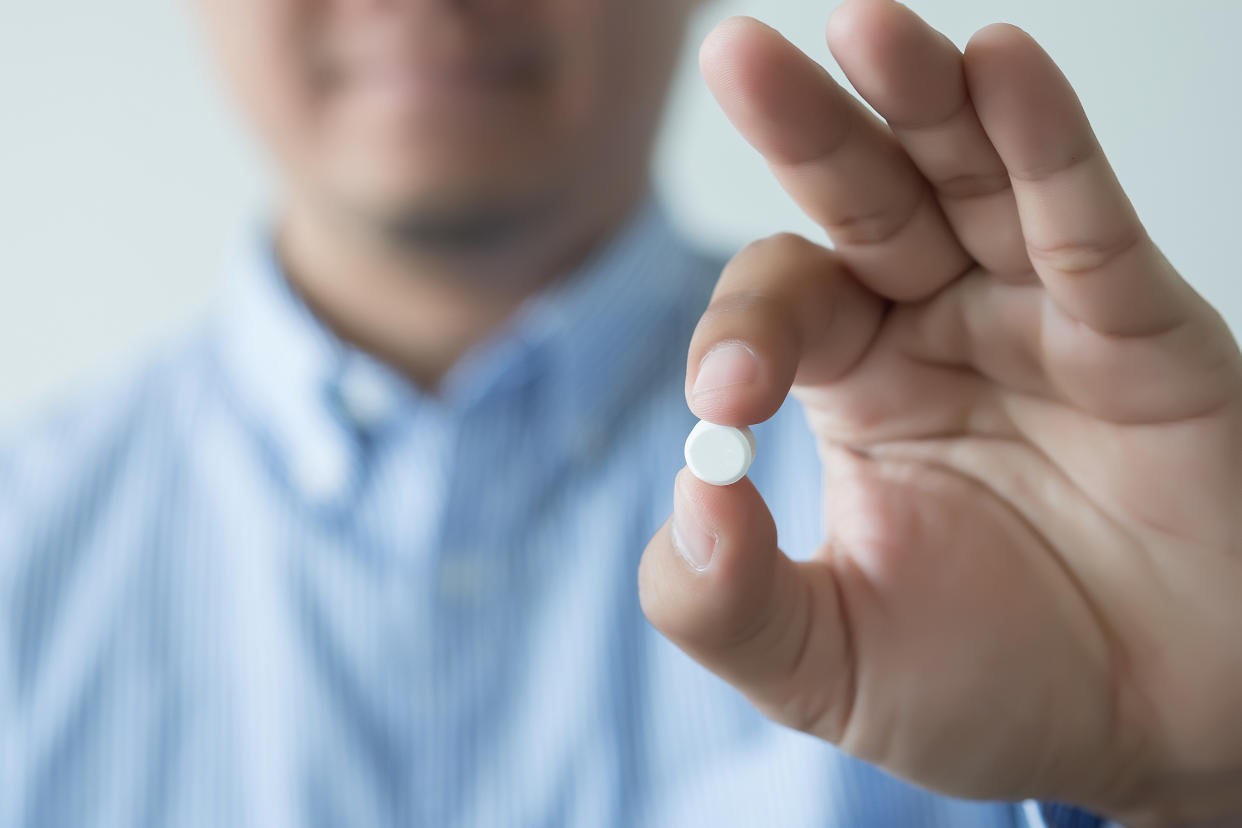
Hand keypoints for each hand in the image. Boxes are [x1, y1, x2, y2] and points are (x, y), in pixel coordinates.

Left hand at [637, 2, 1241, 824]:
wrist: (1154, 732)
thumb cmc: (991, 689)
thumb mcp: (822, 663)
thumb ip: (724, 599)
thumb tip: (686, 494)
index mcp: (852, 387)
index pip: (779, 308)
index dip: (741, 334)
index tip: (731, 404)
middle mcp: (935, 328)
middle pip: (858, 200)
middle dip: (803, 128)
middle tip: (736, 54)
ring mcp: (1035, 314)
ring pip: (966, 178)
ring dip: (919, 97)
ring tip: (866, 25)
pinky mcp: (1134, 326)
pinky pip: (1082, 218)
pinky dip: (1043, 144)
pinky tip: (1000, 68)